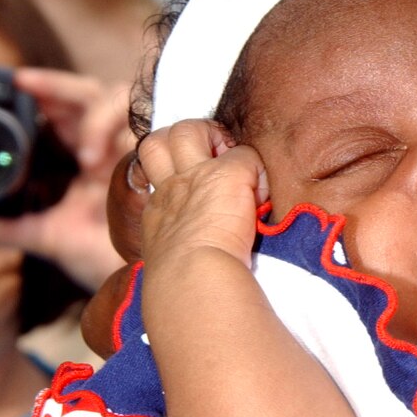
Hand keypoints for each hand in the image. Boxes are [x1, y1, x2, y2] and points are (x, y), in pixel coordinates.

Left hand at [0, 69, 130, 292]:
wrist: (134, 282)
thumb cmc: (99, 258)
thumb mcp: (44, 236)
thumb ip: (2, 226)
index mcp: (81, 156)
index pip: (63, 108)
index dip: (44, 89)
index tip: (14, 83)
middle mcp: (105, 146)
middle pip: (86, 94)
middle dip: (58, 85)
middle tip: (27, 84)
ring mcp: (130, 149)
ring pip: (117, 99)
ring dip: (96, 117)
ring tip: (84, 154)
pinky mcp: (152, 159)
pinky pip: (142, 127)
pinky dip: (117, 137)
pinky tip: (98, 162)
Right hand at [138, 120, 267, 276]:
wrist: (193, 281)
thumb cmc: (187, 285)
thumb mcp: (174, 261)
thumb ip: (184, 243)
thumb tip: (200, 245)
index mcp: (159, 210)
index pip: (154, 174)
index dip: (171, 168)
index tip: (193, 187)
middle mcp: (172, 188)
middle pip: (158, 141)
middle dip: (183, 140)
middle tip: (212, 160)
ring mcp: (196, 176)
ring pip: (187, 130)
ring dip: (211, 136)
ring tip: (234, 164)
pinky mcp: (228, 175)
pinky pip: (248, 156)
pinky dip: (258, 172)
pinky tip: (262, 199)